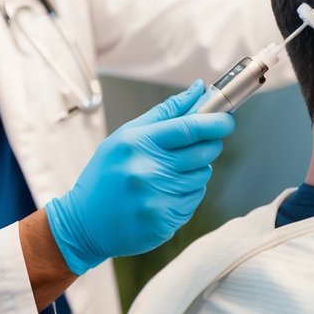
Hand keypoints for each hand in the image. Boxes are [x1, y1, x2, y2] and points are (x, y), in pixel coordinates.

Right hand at [44, 81, 233, 274]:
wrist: (85, 223)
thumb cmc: (105, 175)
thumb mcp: (125, 136)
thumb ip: (164, 113)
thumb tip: (198, 89)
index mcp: (138, 143)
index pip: (190, 127)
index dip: (216, 122)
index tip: (227, 120)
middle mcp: (148, 170)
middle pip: (204, 152)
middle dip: (208, 146)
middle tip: (194, 147)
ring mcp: (157, 198)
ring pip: (202, 177)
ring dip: (194, 173)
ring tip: (166, 176)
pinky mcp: (165, 221)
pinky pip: (194, 200)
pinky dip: (186, 195)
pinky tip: (163, 195)